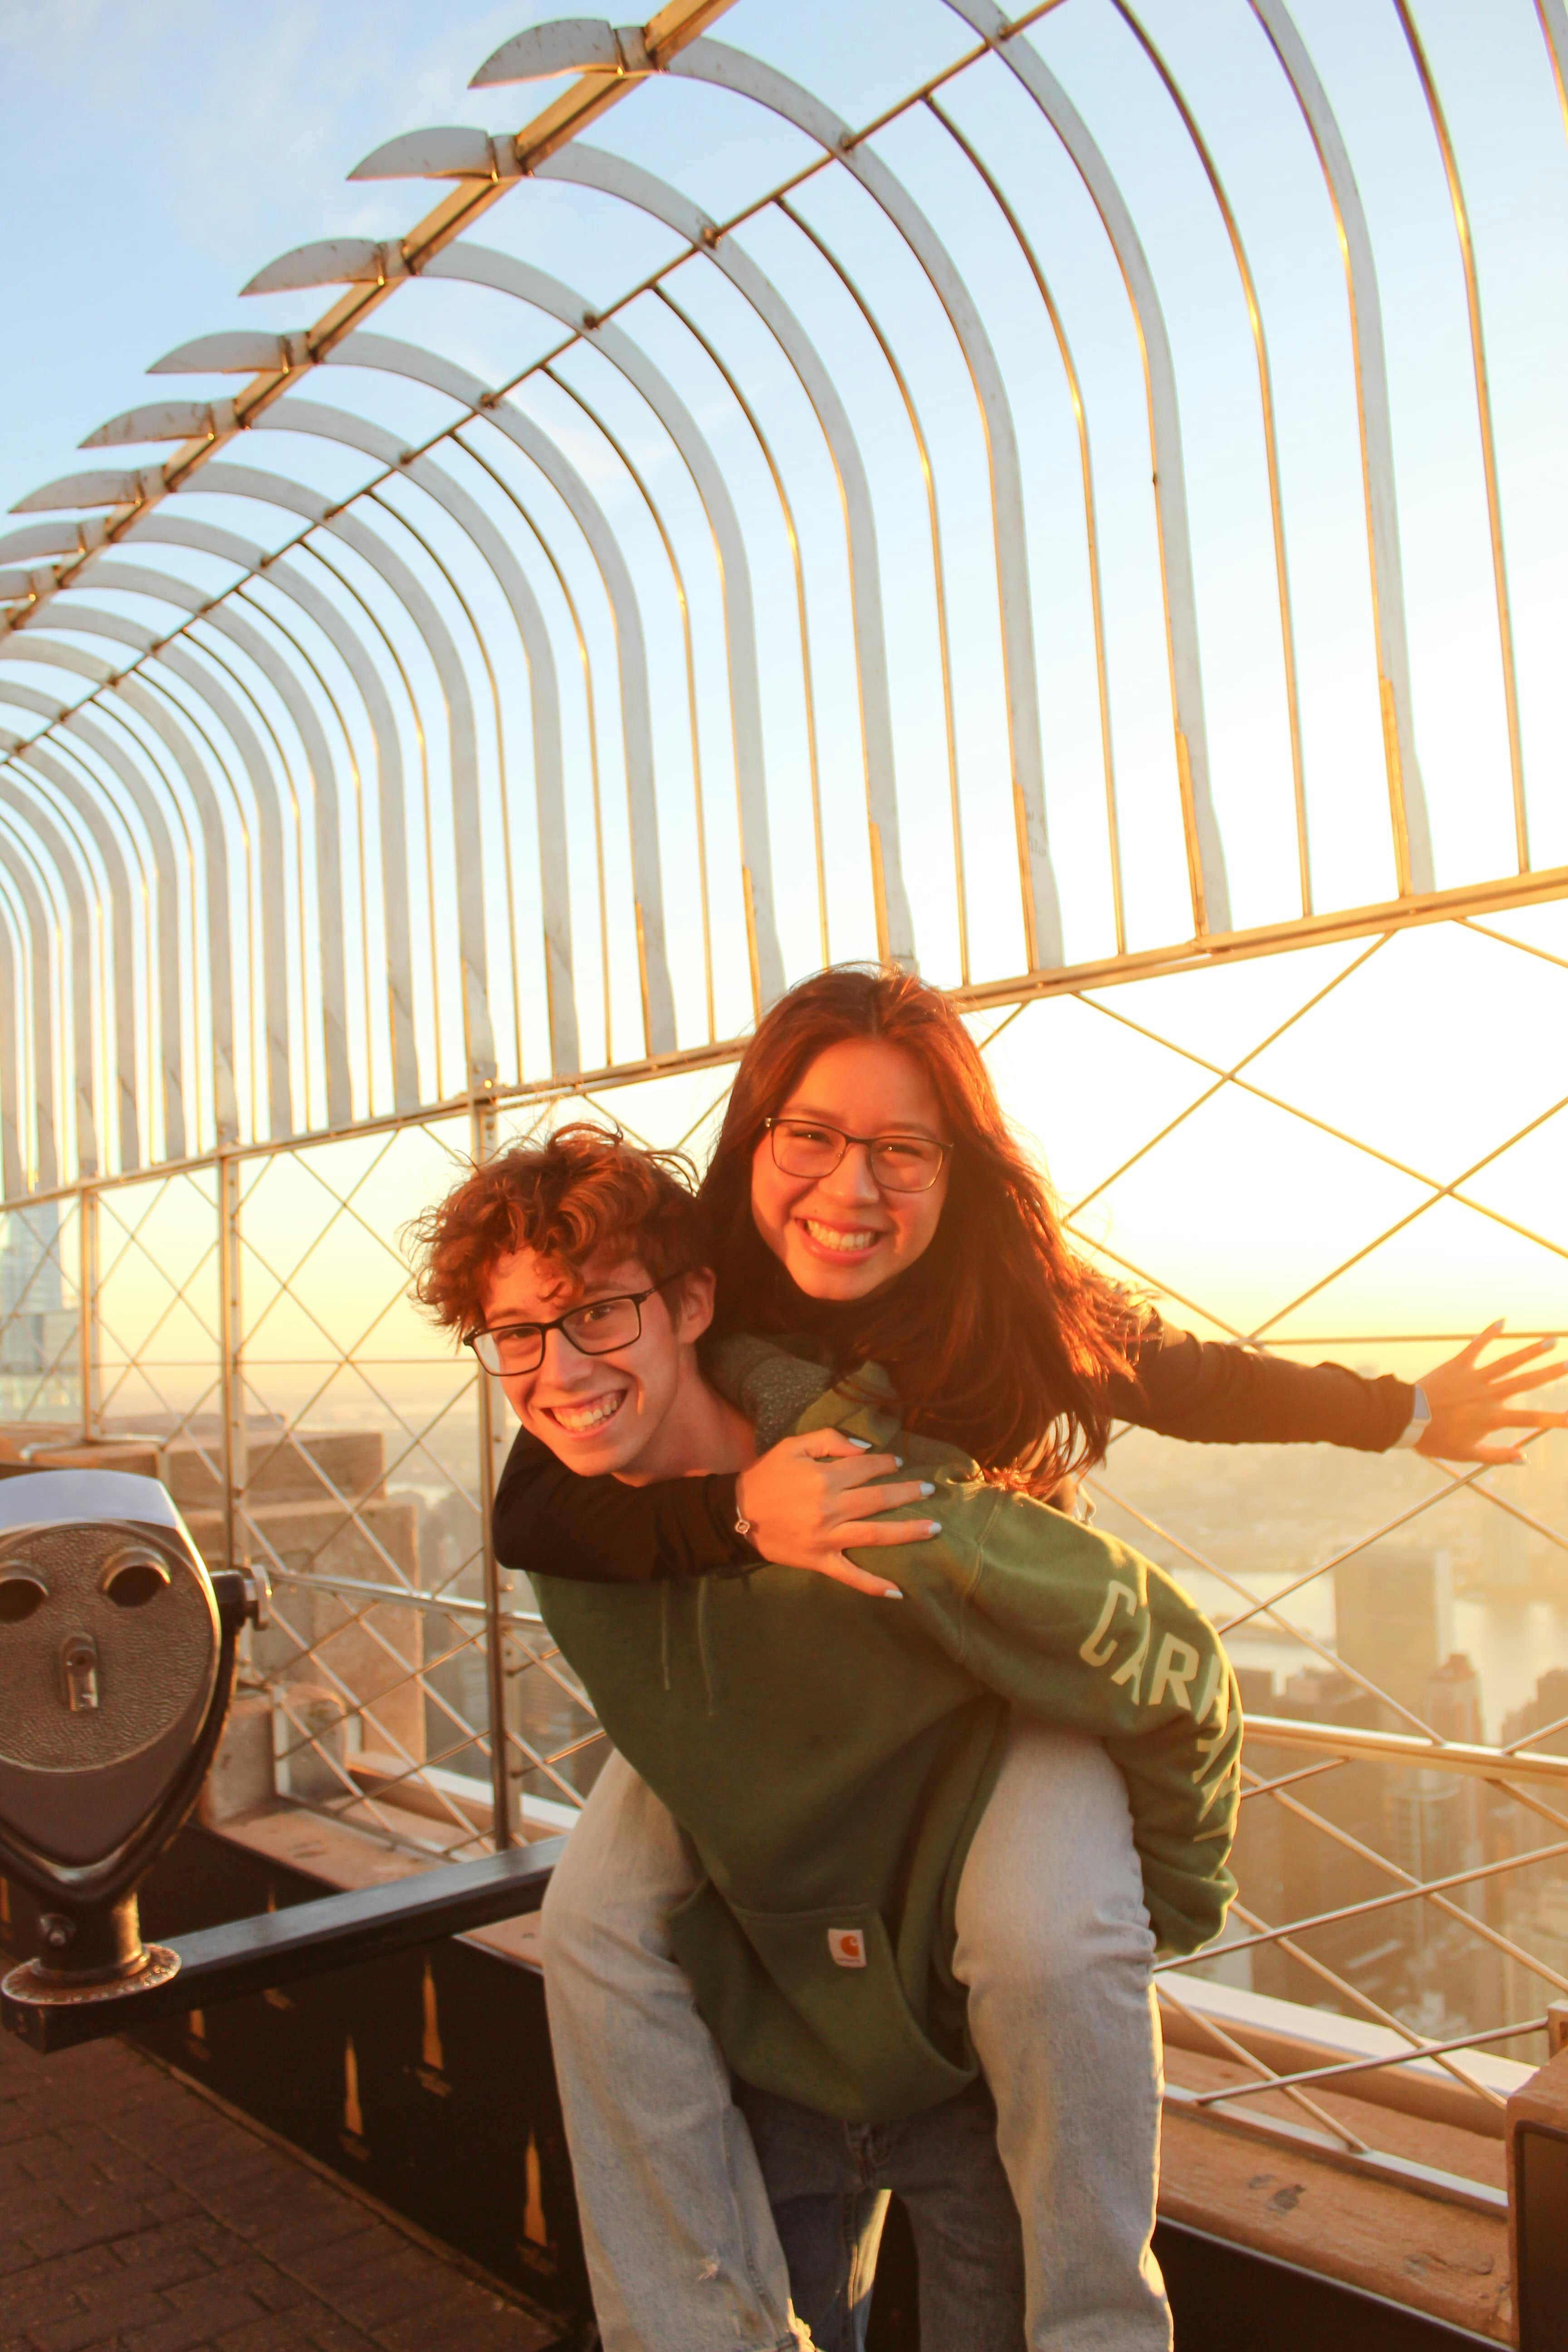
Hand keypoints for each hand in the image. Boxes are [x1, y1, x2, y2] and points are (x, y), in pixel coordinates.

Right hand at [735, 1429, 939, 1596]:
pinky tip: (898, 1592)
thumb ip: (830, 1440)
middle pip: (880, 1499)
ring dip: (908, 1532)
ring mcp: (827, 1538)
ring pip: (876, 1535)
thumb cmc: (767, 1476)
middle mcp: (831, 1509)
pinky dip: (874, 1586)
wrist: (736, 1512)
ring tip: (934, 1528)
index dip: (886, 1463)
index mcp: (825, 1479)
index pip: (867, 1468)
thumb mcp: (793, 1446)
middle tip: (930, 1490)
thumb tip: (866, 1449)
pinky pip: (851, 1576)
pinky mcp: (820, 1561)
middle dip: (908, 1493)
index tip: (897, 1463)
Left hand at [1416, 1321, 1567, 1464]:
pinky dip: (1489, 1332)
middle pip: (1526, 1382)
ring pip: (1508, 1361)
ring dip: (1531, 1350)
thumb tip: (1524, 1459)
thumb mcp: (1468, 1454)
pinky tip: (1504, 1320)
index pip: (1532, 1419)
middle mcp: (1488, 1395)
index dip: (1556, 1419)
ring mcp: (1474, 1377)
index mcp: (1492, 1418)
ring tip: (1551, 1341)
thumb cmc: (1436, 1440)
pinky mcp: (1458, 1364)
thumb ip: (1498, 1456)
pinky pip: (1476, 1345)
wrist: (1406, 1419)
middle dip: (1550, 1373)